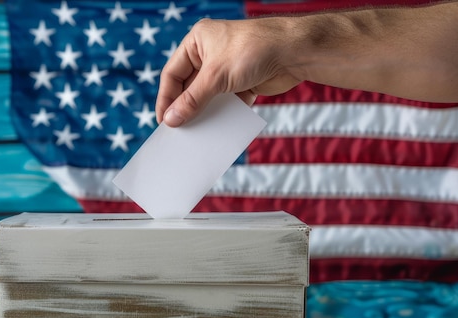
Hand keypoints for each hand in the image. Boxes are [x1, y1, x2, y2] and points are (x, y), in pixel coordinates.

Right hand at [156, 18, 300, 126]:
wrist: (295, 51)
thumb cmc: (252, 50)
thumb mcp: (215, 77)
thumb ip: (191, 100)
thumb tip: (171, 120)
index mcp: (197, 42)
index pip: (172, 73)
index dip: (166, 98)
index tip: (163, 121)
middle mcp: (210, 54)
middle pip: (189, 87)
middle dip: (184, 109)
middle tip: (177, 132)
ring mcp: (227, 69)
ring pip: (208, 97)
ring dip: (203, 115)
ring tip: (195, 135)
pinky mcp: (243, 83)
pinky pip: (226, 103)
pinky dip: (221, 116)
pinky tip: (216, 131)